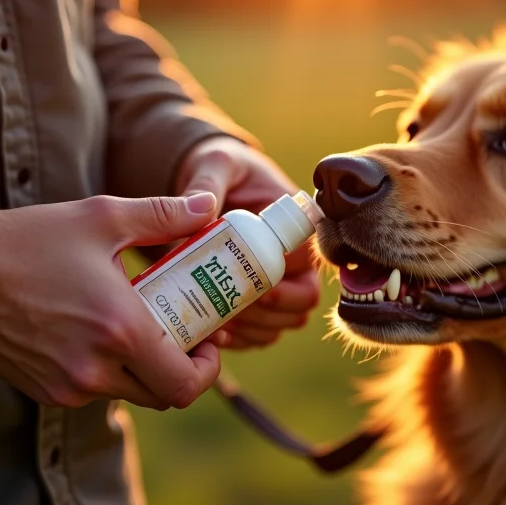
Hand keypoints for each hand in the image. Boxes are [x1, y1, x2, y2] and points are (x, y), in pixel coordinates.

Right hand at [0, 193, 226, 408]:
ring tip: (148, 324)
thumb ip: (164, 215)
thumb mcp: (102, 217)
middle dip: (184, 367)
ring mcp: (66, 387)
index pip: (184, 384)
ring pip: (131, 393)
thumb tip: (208, 203)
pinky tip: (108, 333)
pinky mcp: (45, 390)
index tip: (211, 338)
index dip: (209, 368)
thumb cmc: (29, 240)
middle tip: (188, 332)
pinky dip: (114, 370)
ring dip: (149, 368)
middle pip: (164, 394)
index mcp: (119, 331)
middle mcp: (94, 370)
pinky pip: (97, 391)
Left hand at [177, 137, 319, 348]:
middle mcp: (294, 260)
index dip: (282, 283)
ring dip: (254, 330)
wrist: (210, 183)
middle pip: (301, 303)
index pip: (303, 265)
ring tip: (219, 323)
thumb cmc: (222, 169)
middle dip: (267, 313)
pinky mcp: (258, 302)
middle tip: (230, 310)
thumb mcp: (216, 163)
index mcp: (292, 227)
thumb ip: (208, 179)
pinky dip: (243, 341)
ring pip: (282, 325)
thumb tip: (202, 208)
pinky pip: (261, 335)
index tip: (251, 288)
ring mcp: (278, 284)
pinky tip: (215, 334)